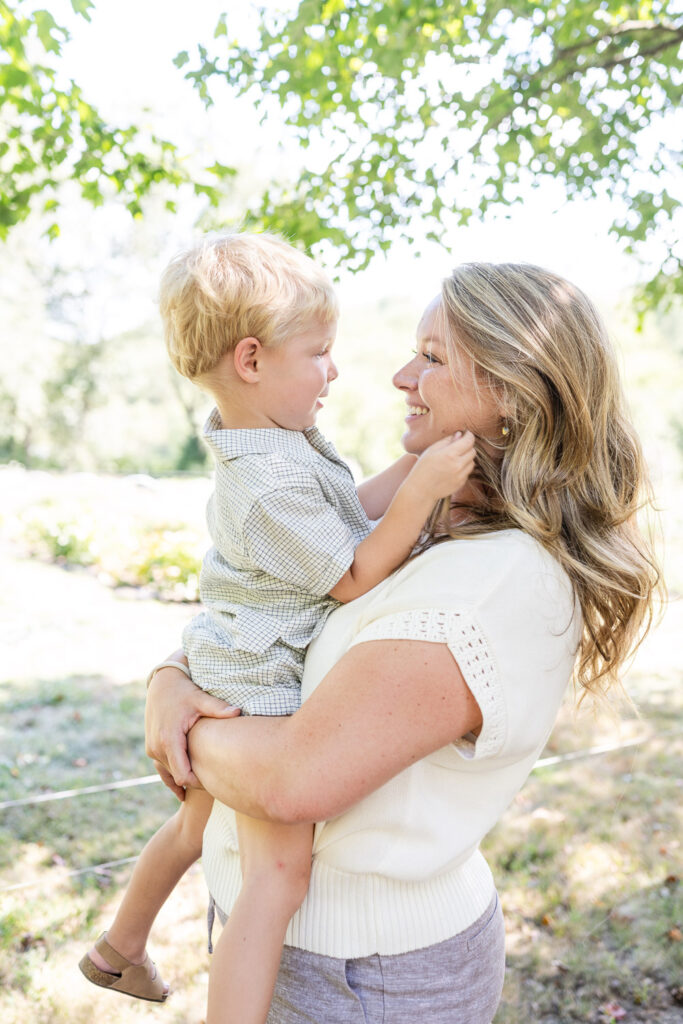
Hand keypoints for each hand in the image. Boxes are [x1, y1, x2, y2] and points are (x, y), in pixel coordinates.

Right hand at [145, 663, 240, 792]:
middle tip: (217, 784)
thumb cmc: (183, 691)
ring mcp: (151, 748)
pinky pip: (161, 769)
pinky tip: (183, 793)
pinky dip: (172, 778)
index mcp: (168, 739)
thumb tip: (237, 712)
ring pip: (170, 774)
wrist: (162, 683)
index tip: (216, 781)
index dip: (199, 783)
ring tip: (205, 785)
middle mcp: (156, 747)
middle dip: (195, 781)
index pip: (183, 775)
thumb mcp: (200, 698)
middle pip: (177, 776)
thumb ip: (218, 708)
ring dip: (185, 778)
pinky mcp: (151, 747)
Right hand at [410, 431, 475, 500]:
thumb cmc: (422, 468)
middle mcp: (458, 465)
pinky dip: (463, 468)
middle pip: (473, 451)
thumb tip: (460, 434)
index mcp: (449, 454)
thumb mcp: (431, 450)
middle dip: (467, 447)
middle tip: (458, 447)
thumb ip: (447, 441)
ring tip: (454, 459)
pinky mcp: (461, 483)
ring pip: (472, 462)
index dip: (468, 435)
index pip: (469, 441)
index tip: (466, 434)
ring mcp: (460, 476)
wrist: (420, 490)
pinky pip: (467, 472)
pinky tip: (452, 469)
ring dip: (466, 458)